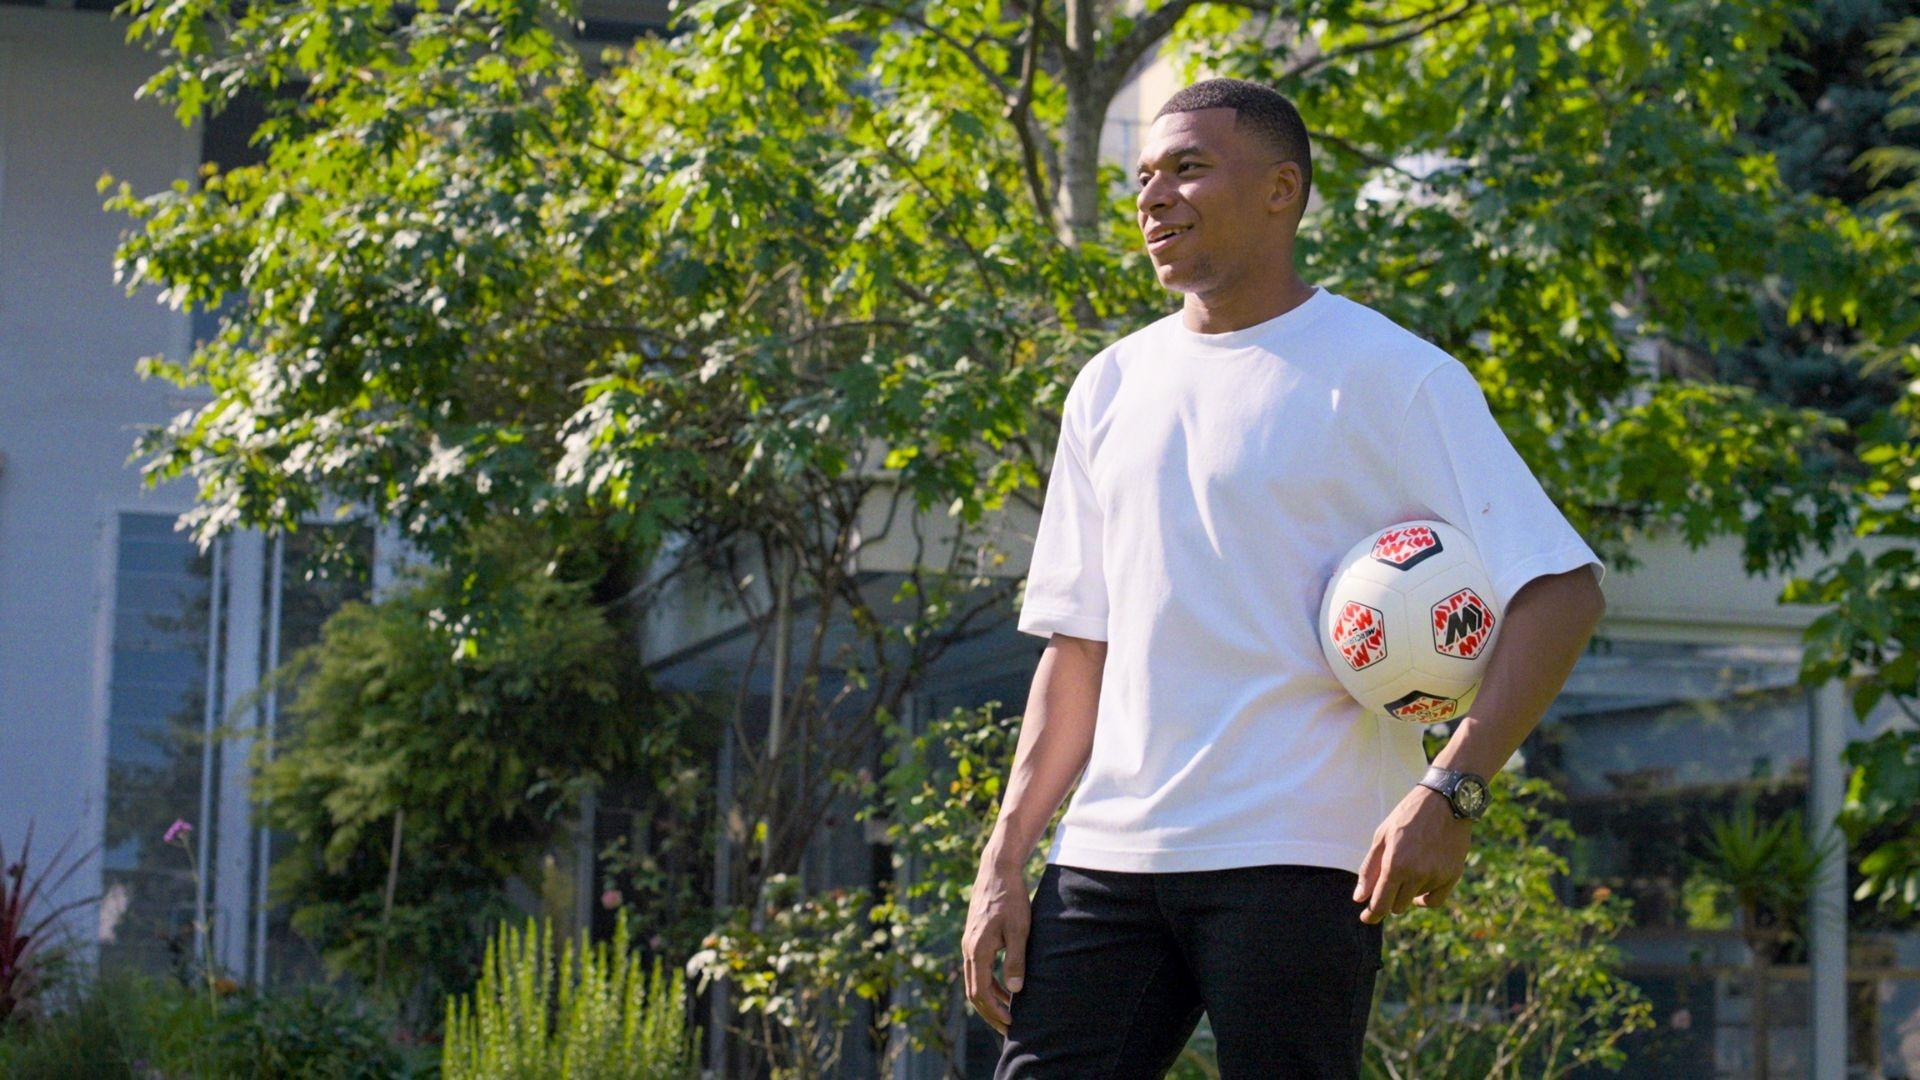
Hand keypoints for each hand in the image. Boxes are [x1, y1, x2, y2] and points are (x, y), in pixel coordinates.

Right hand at [962, 861, 1029, 1035]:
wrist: (996, 872)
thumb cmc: (1011, 899)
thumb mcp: (1019, 930)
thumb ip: (1016, 960)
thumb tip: (1016, 991)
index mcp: (977, 950)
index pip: (981, 992)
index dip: (995, 1011)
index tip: (1011, 1024)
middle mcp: (968, 949)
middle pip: (974, 992)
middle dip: (990, 1012)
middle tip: (1009, 1029)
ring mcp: (968, 944)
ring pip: (975, 981)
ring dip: (990, 999)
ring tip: (1010, 1013)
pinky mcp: (974, 938)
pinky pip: (978, 969)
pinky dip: (990, 984)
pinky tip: (1007, 988)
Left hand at [1353, 783, 1472, 923]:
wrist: (1446, 801)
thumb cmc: (1408, 816)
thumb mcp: (1382, 837)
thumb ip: (1370, 870)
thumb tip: (1359, 899)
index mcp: (1396, 865)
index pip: (1381, 903)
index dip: (1372, 915)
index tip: (1366, 918)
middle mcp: (1418, 875)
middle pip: (1397, 906)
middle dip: (1389, 899)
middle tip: (1388, 882)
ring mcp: (1437, 876)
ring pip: (1415, 901)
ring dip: (1407, 891)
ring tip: (1408, 865)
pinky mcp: (1453, 875)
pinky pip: (1435, 900)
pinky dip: (1424, 898)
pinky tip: (1419, 888)